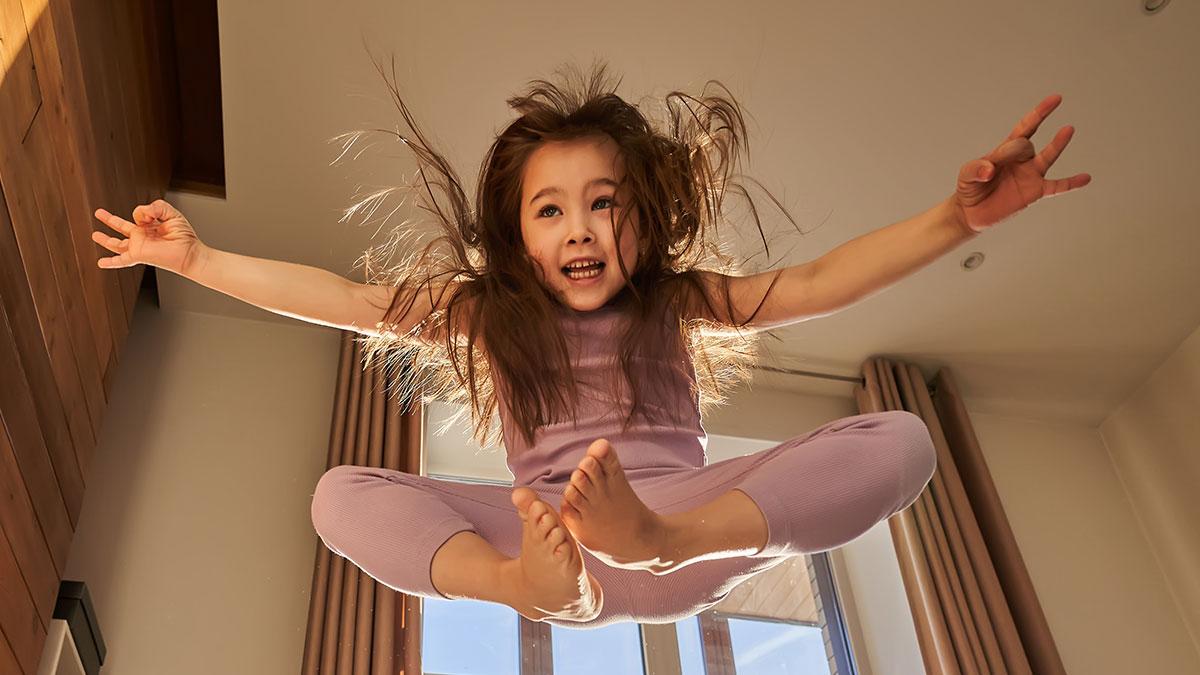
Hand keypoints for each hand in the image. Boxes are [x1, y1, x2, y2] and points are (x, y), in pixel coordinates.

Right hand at [92, 199, 203, 273]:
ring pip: (117, 243)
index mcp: (150, 226)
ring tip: (94, 235)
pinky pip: (121, 260)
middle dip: (110, 220)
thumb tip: (143, 210)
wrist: (189, 253)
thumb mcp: (172, 214)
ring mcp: (138, 246)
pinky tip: (101, 263)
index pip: (138, 213)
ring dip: (105, 239)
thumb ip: (157, 206)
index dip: (144, 211)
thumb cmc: (185, 236)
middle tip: (99, 213)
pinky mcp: (138, 255)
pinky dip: (111, 262)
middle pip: (122, 227)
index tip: (152, 215)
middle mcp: (143, 236)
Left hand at [952, 94, 1091, 232]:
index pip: (1022, 130)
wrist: (972, 212)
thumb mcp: (966, 175)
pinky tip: (1087, 178)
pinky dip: (1071, 183)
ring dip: (1057, 144)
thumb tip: (990, 170)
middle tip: (1006, 156)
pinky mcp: (1034, 192)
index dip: (1036, 116)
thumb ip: (976, 168)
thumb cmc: (970, 188)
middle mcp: (1022, 160)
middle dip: (1017, 148)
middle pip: (1026, 144)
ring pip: (1048, 157)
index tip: (1055, 100)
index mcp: (1005, 150)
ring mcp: (1030, 175)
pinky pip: (1057, 187)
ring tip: (1068, 129)